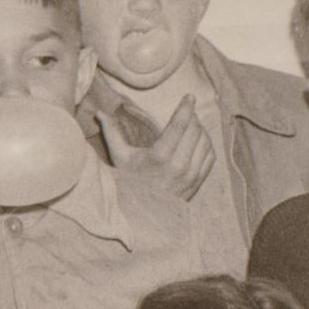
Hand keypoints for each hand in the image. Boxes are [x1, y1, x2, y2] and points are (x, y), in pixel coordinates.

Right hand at [100, 93, 216, 201]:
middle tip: (187, 111)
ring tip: (193, 124)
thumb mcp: (119, 157)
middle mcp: (179, 166)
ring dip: (201, 130)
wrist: (142, 212)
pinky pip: (210, 157)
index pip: (180, 125)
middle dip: (193, 118)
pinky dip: (207, 145)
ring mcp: (191, 176)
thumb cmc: (129, 181)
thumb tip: (98, 112)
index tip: (190, 96)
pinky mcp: (198, 182)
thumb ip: (111, 132)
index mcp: (160, 156)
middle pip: (195, 131)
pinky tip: (199, 140)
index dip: (186, 108)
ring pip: (205, 143)